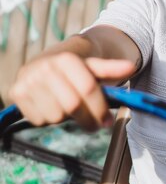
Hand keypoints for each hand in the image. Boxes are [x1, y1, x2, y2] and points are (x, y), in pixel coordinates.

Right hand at [9, 53, 134, 130]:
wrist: (46, 63)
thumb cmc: (76, 69)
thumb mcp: (93, 67)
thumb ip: (111, 69)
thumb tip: (131, 67)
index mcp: (66, 58)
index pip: (88, 89)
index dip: (100, 108)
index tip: (108, 121)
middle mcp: (45, 67)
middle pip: (73, 105)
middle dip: (88, 119)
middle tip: (94, 125)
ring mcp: (28, 80)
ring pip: (56, 115)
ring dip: (67, 118)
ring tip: (68, 107)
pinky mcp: (17, 93)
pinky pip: (39, 119)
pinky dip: (49, 119)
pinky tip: (52, 106)